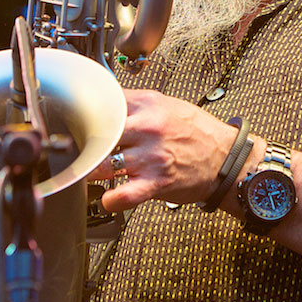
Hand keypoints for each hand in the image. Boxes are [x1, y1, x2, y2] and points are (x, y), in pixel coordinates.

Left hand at [88, 88, 241, 211]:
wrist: (227, 158)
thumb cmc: (197, 132)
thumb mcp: (168, 105)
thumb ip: (136, 104)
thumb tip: (106, 101)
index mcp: (150, 105)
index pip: (106, 104)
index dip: (87, 114)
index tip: (75, 122)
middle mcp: (149, 128)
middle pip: (99, 133)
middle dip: (83, 144)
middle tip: (75, 150)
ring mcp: (152, 157)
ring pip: (104, 165)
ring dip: (90, 173)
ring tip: (87, 174)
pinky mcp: (157, 183)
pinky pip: (123, 195)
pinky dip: (110, 200)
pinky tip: (106, 198)